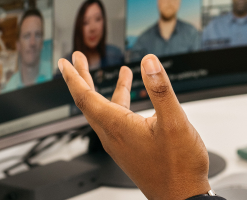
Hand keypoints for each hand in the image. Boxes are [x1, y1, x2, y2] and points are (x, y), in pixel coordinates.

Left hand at [58, 53, 210, 199]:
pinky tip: (136, 100)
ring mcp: (121, 144)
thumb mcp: (174, 121)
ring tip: (120, 72)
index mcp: (118, 127)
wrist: (182, 197)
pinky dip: (122, 104)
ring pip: (105, 112)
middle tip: (76, 60)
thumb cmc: (178, 166)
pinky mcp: (130, 150)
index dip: (73, 77)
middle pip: (89, 103)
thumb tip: (149, 63)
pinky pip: (117, 122)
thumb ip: (160, 89)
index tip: (64, 62)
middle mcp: (113, 136)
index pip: (85, 97)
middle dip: (82, 78)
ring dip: (106, 90)